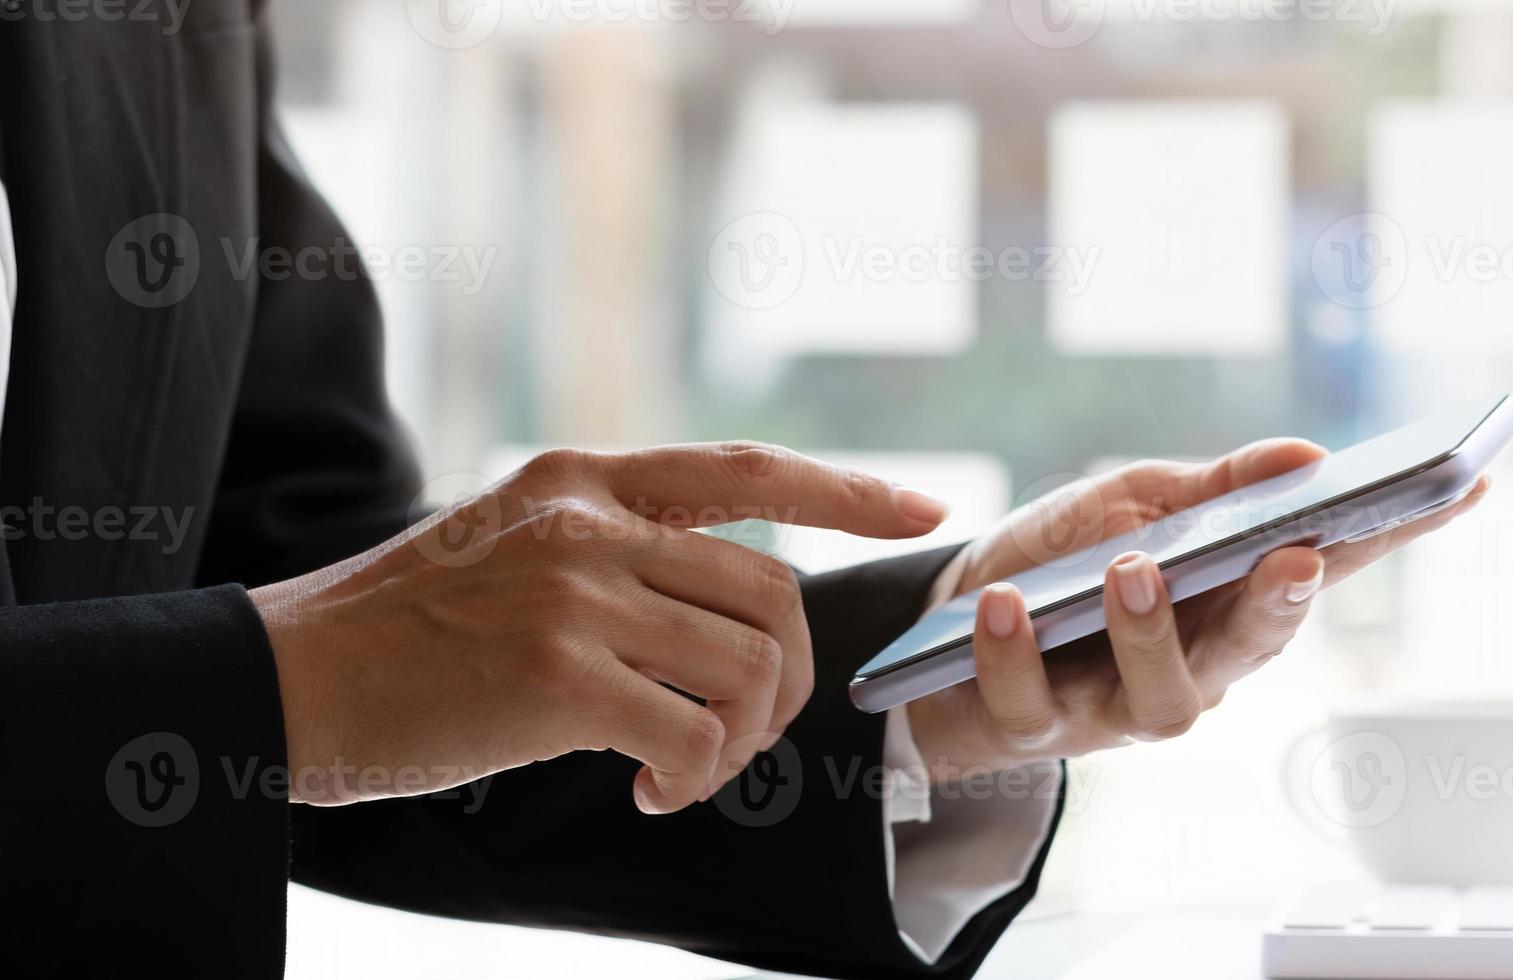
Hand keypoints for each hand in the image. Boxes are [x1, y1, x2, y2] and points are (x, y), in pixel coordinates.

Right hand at [252, 442, 946, 812]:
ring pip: (749, 669)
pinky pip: (694, 735)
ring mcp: (575, 595)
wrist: (290, 680)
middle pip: (772, 595)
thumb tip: (735, 604)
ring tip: (684, 768)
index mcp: (583, 479)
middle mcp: (590, 523)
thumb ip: (616, 549)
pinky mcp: (559, 679)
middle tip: (741, 732)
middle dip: (789, 679)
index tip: (923, 504)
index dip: (846, 489)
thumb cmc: (408, 630)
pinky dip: (694, 779)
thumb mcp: (514, 545)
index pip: (746, 471)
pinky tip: (649, 791)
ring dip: (741, 741)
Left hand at [904, 439, 1489, 775]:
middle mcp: (1196, 666)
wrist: (943, 618)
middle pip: (1256, 647)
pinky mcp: (1036, 728)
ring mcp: (1120, 706)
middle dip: (1280, 606)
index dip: (1400, 533)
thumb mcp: (1133, 500)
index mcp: (1233, 599)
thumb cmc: (1061, 557)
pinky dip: (1015, 650)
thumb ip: (1215, 486)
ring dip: (1149, 632)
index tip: (1466, 485)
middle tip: (1292, 557)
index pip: (1329, 565)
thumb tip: (1307, 455)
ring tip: (1130, 570)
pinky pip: (1031, 701)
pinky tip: (1008, 605)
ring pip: (1162, 696)